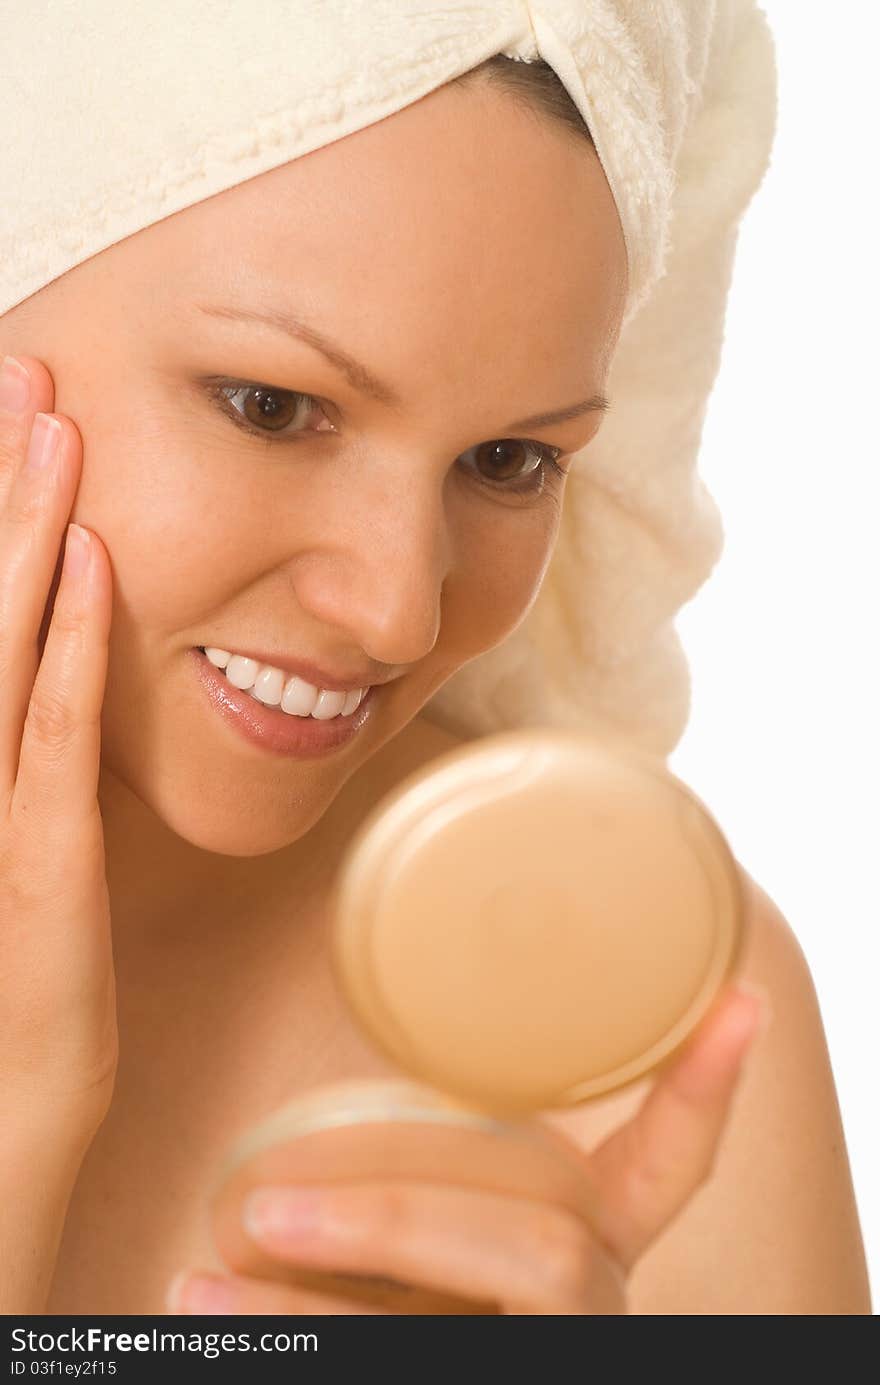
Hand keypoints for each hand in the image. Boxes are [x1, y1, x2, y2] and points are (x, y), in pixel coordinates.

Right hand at [0, 354, 117, 1131]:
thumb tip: (60, 661)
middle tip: (21, 370)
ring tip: (47, 421)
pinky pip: (49, 724)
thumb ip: (36, 749)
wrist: (2, 1103)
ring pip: (2, 634)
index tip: (14, 423)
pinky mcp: (35, 848)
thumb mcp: (26, 844)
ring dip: (24, 525)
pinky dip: (63, 636)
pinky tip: (84, 559)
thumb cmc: (18, 978)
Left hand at [168, 981, 765, 1314]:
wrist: (418, 1363)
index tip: (740, 1003)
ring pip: (453, 1330)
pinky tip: (195, 1316)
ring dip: (314, 1307)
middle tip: (266, 1206)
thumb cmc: (425, 1292)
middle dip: (398, 1222)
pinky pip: (396, 1367)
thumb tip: (289, 1111)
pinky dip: (284, 1344)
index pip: (672, 1165)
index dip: (703, 1089)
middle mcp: (587, 1304)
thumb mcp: (448, 1230)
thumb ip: (429, 1174)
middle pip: (543, 1252)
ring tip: (200, 1280)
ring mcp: (543, 1352)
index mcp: (591, 1243)